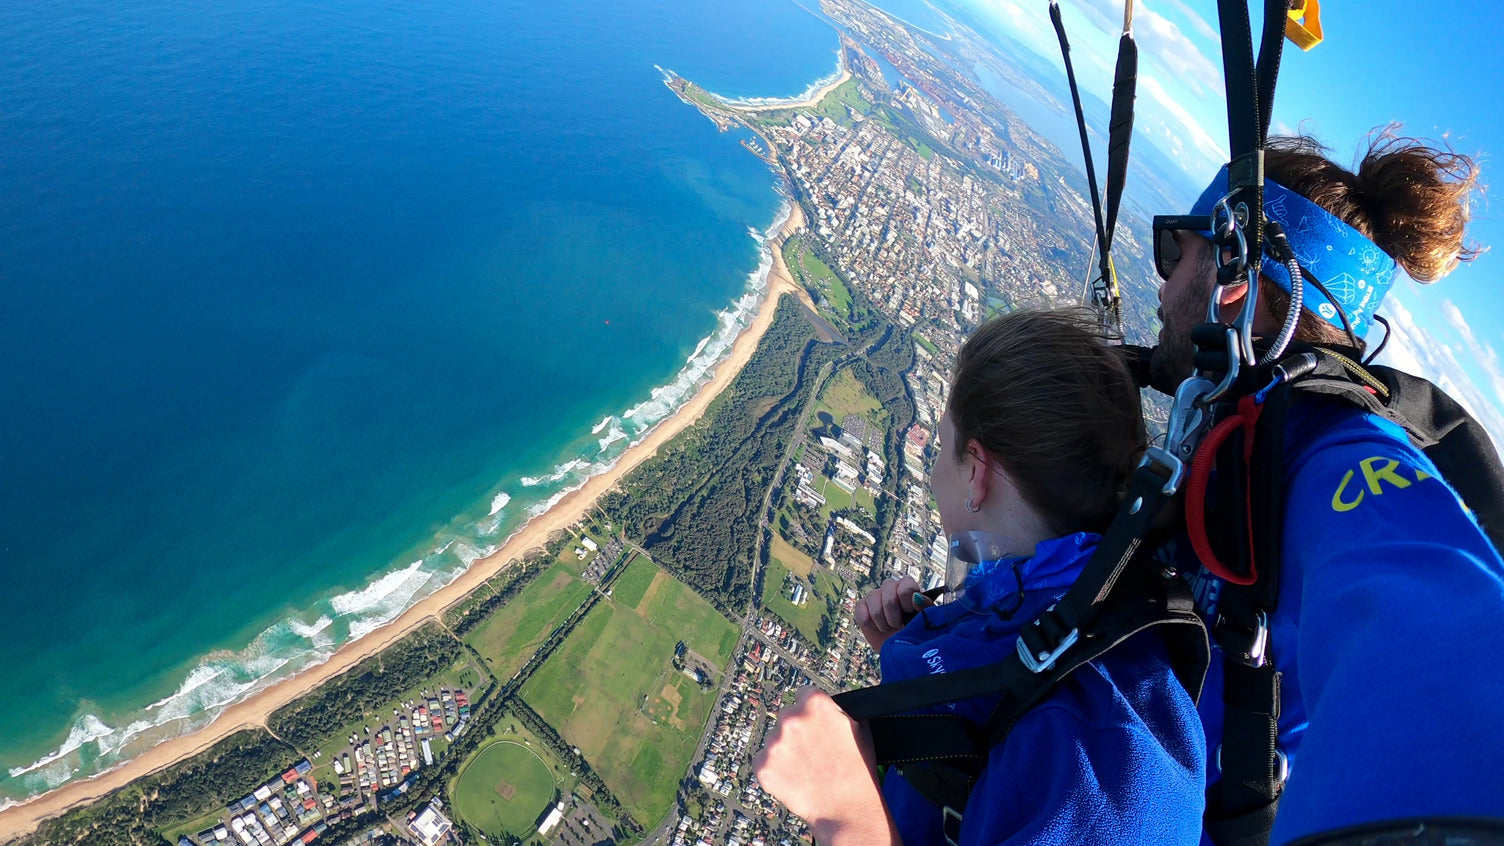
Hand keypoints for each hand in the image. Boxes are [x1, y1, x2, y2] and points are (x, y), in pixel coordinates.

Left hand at [752, 687, 899, 845]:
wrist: (848, 809)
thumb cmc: (858, 769)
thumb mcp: (858, 725)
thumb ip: (835, 708)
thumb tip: (823, 703)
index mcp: (814, 703)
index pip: (803, 695)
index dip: (811, 712)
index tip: (814, 725)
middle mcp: (790, 718)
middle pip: (786, 717)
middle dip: (796, 731)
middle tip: (812, 752)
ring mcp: (774, 743)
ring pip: (774, 741)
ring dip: (784, 751)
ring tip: (806, 770)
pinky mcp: (763, 766)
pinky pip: (764, 762)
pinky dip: (774, 770)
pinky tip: (794, 779)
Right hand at [855, 575, 922, 651]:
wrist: (899, 645)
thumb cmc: (915, 628)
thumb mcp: (925, 618)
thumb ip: (924, 606)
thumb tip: (916, 598)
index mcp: (907, 585)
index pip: (905, 588)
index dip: (908, 605)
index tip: (910, 614)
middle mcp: (890, 586)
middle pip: (889, 600)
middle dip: (895, 618)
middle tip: (899, 624)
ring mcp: (874, 595)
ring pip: (876, 610)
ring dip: (884, 625)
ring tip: (890, 627)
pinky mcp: (861, 606)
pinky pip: (863, 616)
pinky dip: (872, 627)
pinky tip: (878, 627)